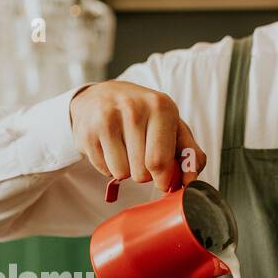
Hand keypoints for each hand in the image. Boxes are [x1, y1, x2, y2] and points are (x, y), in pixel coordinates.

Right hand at [69, 81, 206, 193]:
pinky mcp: (87, 132)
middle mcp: (133, 109)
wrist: (100, 97)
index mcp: (160, 106)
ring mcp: (107, 119)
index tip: (163, 179)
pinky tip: (110, 147)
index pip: (159, 161)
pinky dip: (109, 166)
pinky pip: (104, 170)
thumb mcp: (172, 127)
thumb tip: (191, 181)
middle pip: (141, 173)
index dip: (163, 179)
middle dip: (144, 173)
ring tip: (125, 149)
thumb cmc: (144, 116)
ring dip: (126, 170)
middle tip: (141, 155)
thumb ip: (190, 154)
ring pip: (122, 174)